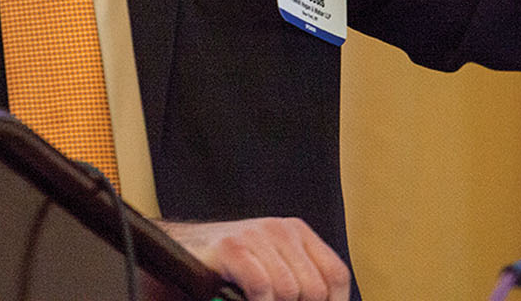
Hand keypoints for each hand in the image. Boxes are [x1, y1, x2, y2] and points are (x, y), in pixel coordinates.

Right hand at [157, 217, 351, 300]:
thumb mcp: (273, 269)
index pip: (335, 274)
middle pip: (314, 288)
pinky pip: (261, 287)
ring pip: (289, 290)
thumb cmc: (230, 267)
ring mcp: (256, 235)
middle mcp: (281, 229)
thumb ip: (297, 284)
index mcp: (298, 233)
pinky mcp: (232, 247)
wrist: (184, 250)